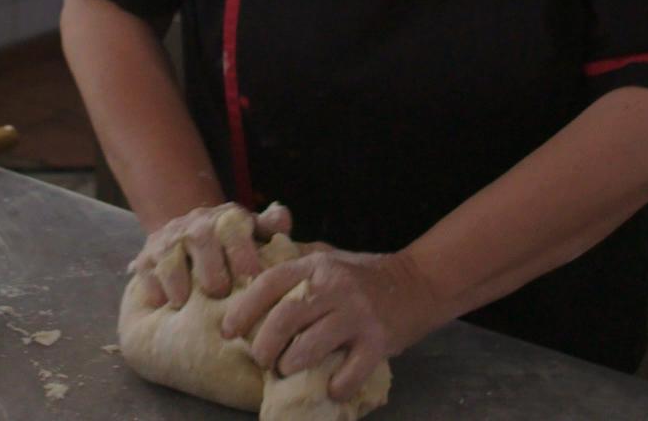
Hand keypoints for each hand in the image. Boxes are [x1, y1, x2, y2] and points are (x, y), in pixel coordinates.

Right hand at [128, 202, 292, 308]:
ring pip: (169, 255)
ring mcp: (169, 240)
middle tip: (218, 292)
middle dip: (209, 266)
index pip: (234, 227)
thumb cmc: (233, 245)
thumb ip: (271, 229)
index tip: (251, 276)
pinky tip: (160, 304)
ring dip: (176, 278)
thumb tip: (282, 216)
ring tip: (183, 303)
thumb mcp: (254, 233)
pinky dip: (152, 286)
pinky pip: (146, 270)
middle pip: (201, 239)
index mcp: (227, 219)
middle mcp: (197, 225)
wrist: (190, 235)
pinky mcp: (147, 257)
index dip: (242, 251)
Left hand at [219, 248, 444, 401]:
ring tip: (285, 370)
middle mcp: (334, 288)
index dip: (244, 308)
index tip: (228, 331)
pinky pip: (351, 371)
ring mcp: (357, 315)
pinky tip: (329, 388)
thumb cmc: (365, 275)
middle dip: (264, 345)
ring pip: (310, 346)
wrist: (420, 282)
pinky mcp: (378, 341)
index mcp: (316, 266)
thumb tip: (250, 279)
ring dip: (291, 364)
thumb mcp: (328, 259)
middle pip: (285, 318)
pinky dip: (337, 385)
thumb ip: (296, 266)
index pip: (270, 283)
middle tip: (261, 359)